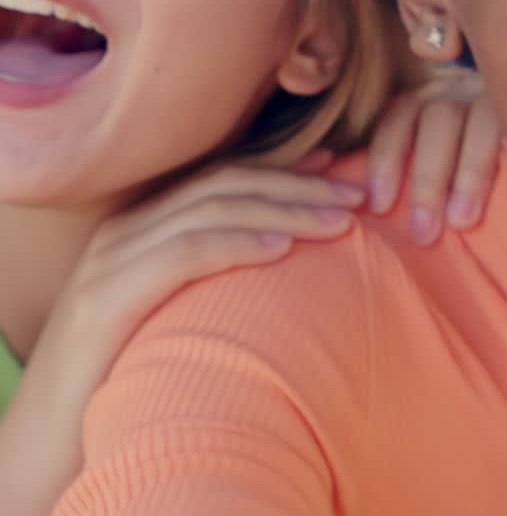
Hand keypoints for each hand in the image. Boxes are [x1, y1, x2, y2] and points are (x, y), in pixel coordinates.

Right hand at [0, 162, 363, 514]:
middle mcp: (124, 229)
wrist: (44, 443)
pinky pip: (183, 254)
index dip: (284, 169)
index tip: (339, 170)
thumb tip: (285, 256)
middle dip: (296, 185)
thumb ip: (210, 279)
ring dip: (283, 210)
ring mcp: (111, 259)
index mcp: (139, 225)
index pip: (221, 177)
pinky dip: (237, 244)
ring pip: (211, 211)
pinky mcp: (106, 299)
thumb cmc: (121, 381)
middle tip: (356, 191)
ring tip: (339, 220)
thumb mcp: (169, 315)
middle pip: (223, 185)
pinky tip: (282, 249)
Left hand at [367, 71, 499, 244]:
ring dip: (469, 172)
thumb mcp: (429, 156)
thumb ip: (405, 169)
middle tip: (423, 233)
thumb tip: (365, 204)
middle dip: (427, 179)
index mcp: (428, 99)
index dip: (385, 160)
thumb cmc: (460, 162)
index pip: (398, 120)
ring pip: (481, 117)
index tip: (379, 206)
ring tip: (463, 221)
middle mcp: (461, 90)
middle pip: (438, 119)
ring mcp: (499, 92)